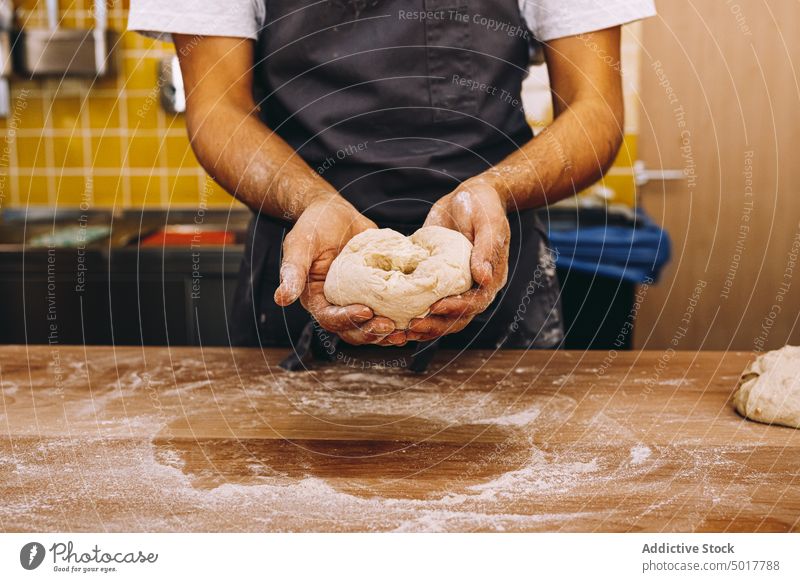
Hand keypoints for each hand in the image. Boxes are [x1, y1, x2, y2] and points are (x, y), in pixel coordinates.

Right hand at [274, 195, 405, 345]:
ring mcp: (357, 301)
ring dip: (387, 333)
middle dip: (372, 332)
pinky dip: (400, 317)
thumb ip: (292, 270)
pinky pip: (387, 311)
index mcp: (316, 298)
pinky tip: (416, 316)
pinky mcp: (375, 294)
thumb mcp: (301, 243)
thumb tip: (281, 298)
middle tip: (391, 326)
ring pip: (371, 327)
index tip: (366, 311)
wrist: (336, 212)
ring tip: (406, 328)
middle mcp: (336, 305)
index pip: (330, 319)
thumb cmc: (314, 224)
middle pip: (353, 331)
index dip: (348, 319)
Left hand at [407, 179, 509, 341]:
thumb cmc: (482, 205)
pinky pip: (427, 302)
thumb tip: (483, 277)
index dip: (457, 309)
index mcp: (491, 277)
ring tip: (402, 330)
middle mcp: (475, 288)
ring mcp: (456, 287)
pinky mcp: (438, 282)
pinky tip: (396, 317)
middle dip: (435, 325)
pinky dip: (414, 313)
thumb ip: (487, 247)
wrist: (468, 197)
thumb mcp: (488, 221)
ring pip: (442, 317)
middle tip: (412, 326)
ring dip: (424, 326)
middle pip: (458, 318)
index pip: (476, 302)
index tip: (436, 307)